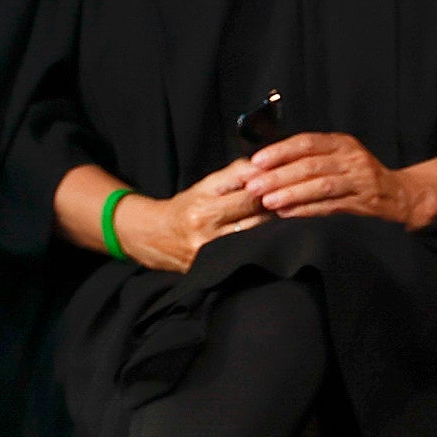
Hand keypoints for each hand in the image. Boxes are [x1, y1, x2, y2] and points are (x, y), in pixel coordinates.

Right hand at [114, 159, 267, 272]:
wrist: (154, 236)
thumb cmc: (185, 208)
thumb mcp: (206, 185)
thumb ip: (235, 173)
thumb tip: (263, 167)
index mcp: (204, 203)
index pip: (249, 194)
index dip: (268, 189)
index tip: (278, 186)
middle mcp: (205, 226)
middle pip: (255, 216)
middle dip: (273, 207)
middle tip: (281, 202)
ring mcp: (209, 251)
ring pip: (254, 236)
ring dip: (270, 226)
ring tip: (275, 218)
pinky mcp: (211, 268)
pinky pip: (244, 254)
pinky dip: (257, 244)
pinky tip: (263, 238)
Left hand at [246, 131, 430, 228]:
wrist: (398, 195)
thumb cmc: (358, 175)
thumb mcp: (339, 157)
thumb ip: (309, 158)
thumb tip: (265, 164)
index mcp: (342, 143)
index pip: (307, 143)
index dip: (280, 151)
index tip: (257, 162)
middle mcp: (352, 158)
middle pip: (311, 165)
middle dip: (279, 176)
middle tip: (254, 186)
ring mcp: (360, 181)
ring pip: (321, 186)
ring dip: (291, 194)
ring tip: (268, 202)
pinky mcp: (363, 203)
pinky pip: (330, 207)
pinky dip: (307, 210)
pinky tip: (287, 214)